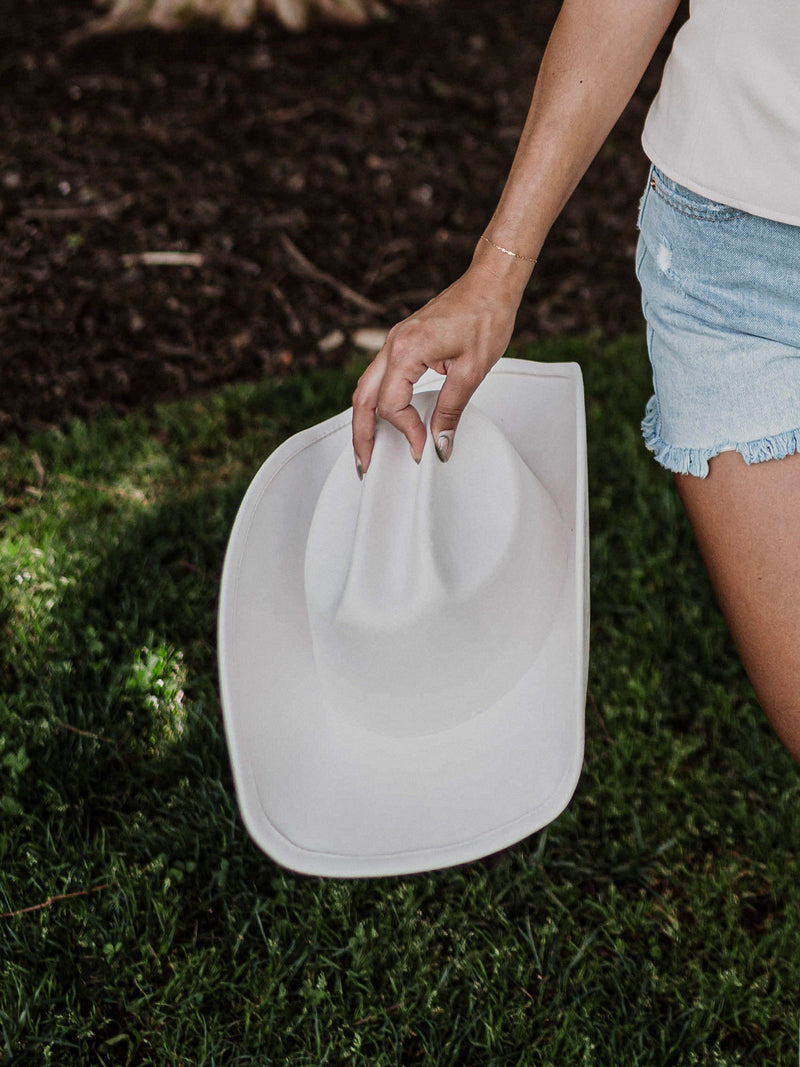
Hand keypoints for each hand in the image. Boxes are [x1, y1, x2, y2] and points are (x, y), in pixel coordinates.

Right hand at [351, 258, 524, 475]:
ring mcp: (394, 341)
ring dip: (364, 419)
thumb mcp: (472, 371)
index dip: (406, 431)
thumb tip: (439, 444)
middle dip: (361, 434)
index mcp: (407, 351)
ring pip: (365, 387)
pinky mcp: (402, 342)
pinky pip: (379, 376)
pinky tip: (385, 418)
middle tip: (364, 465)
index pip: (391, 405)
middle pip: (362, 398)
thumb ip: (451, 410)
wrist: (490, 283)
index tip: (423, 448)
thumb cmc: (486, 316)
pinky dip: (376, 400)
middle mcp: (393, 345)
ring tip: (368, 448)